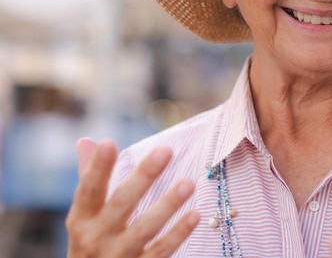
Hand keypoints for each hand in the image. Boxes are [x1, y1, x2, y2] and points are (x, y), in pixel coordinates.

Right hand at [66, 138, 199, 257]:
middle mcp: (97, 238)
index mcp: (82, 219)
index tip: (109, 143)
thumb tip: (86, 140)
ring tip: (189, 183)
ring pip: (145, 229)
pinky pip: (160, 251)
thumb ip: (89, 178)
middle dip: (143, 177)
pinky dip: (177, 234)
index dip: (98, 168)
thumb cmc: (92, 240)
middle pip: (122, 204)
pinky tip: (195, 214)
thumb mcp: (84, 215)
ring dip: (168, 205)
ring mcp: (118, 256)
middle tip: (165, 150)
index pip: (89, 190)